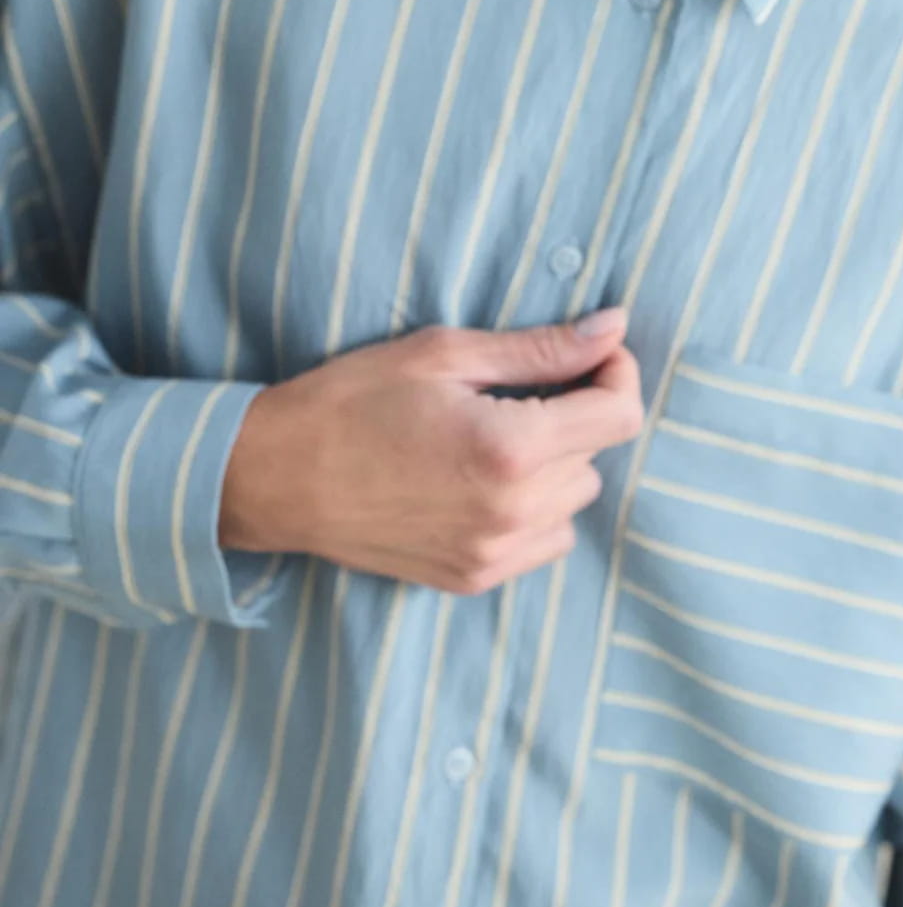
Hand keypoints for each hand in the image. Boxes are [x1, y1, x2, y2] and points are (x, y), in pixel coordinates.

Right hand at [218, 311, 643, 593]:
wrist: (278, 477)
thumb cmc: (353, 400)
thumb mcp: (445, 354)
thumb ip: (540, 348)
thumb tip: (615, 328)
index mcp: (512, 449)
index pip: (620, 414)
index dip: (615, 373)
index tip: (589, 355)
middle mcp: (513, 511)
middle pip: (598, 454)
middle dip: (574, 413)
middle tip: (515, 391)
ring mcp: (495, 553)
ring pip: (575, 498)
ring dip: (555, 464)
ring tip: (494, 436)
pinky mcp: (476, 578)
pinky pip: (545, 539)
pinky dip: (533, 507)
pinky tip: (481, 480)